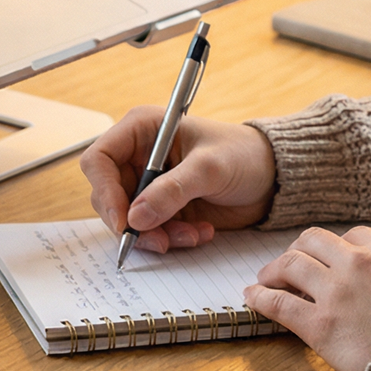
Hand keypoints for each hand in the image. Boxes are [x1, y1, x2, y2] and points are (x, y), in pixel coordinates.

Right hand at [80, 106, 275, 253]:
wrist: (270, 177)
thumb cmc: (243, 154)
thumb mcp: (209, 168)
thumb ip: (172, 190)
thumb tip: (135, 217)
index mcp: (142, 130)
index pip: (100, 159)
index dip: (105, 191)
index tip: (124, 222)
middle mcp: (138, 156)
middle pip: (108, 196)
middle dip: (134, 223)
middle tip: (162, 240)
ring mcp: (149, 184)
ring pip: (129, 220)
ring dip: (156, 235)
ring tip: (191, 235)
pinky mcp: (162, 208)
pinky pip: (150, 232)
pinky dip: (171, 239)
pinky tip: (199, 232)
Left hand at [243, 226, 370, 370]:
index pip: (349, 236)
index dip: (334, 249)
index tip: (328, 260)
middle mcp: (357, 262)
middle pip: (312, 242)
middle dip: (298, 251)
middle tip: (290, 265)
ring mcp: (335, 292)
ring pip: (291, 265)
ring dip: (274, 270)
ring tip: (265, 279)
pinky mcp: (320, 325)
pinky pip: (280, 304)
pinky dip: (261, 298)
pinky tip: (252, 298)